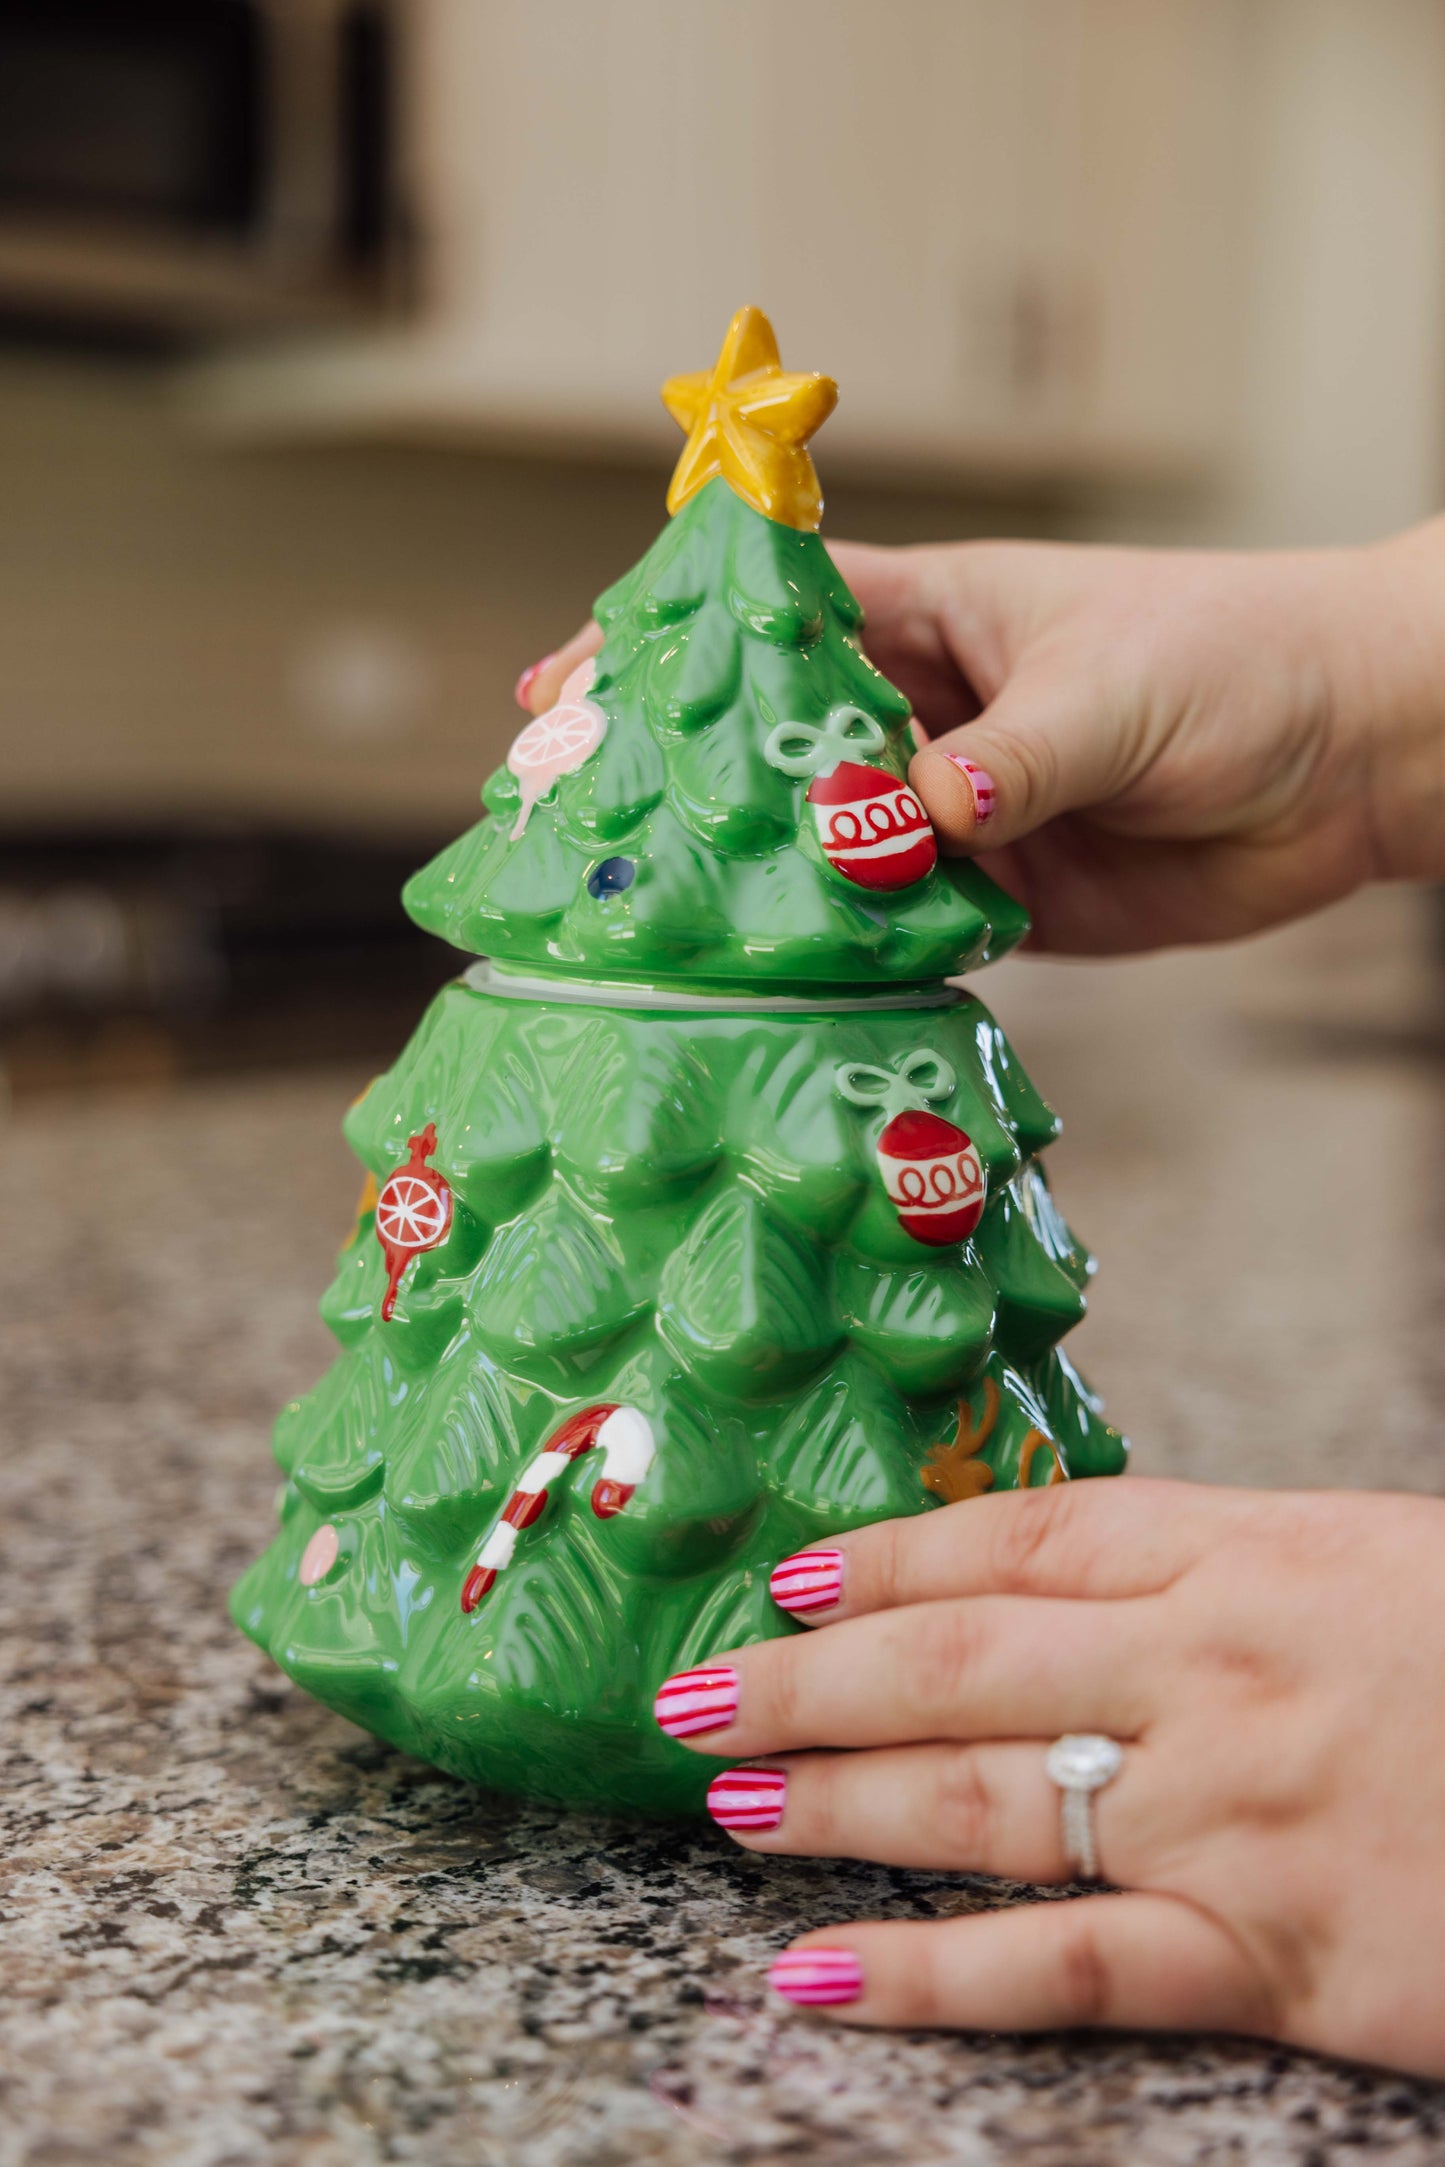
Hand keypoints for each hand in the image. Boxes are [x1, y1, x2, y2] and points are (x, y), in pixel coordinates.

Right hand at [516, 519, 1444, 953]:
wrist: (1354, 757)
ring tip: (660, 932)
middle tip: (585, 840)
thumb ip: (1009, 759)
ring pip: (829, 854)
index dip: (665, 647)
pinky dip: (853, 961)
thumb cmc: (1238, 662)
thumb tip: (905, 823)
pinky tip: (786, 991)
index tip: (562, 685)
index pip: (773, 620)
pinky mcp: (1002, 903)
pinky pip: (904, 934)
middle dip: (685, 789)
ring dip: (761, 890)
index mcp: (936, 619)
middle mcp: (928, 717)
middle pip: (776, 750)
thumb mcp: (1113, 693)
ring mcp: (957, 814)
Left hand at [653, 1479, 1444, 2074]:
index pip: (1016, 1538)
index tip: (787, 1576)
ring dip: (833, 1802)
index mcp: (1246, 1552)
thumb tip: (1087, 1587)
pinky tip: (821, 1979)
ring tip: (727, 1798)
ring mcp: (1229, 1813)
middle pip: (958, 1663)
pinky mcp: (1274, 1957)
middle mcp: (1209, 1670)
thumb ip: (1232, 1577)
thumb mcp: (1375, 1565)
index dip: (885, 1557)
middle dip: (808, 1678)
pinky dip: (930, 1978)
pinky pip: (1066, 1965)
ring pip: (980, 1802)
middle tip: (693, 1693)